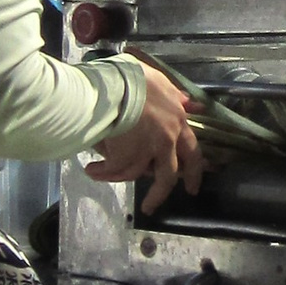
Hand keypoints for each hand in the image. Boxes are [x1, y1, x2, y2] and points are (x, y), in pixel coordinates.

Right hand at [92, 61, 202, 215]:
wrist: (113, 86)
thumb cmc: (134, 77)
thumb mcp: (160, 81)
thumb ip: (174, 96)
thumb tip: (188, 103)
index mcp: (177, 123)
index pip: (192, 152)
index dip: (194, 172)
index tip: (191, 187)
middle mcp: (165, 141)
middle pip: (167, 176)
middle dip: (159, 194)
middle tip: (150, 207)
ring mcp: (145, 151)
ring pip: (135, 174)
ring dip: (116, 176)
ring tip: (98, 173)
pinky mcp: (125, 156)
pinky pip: (113, 169)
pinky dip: (101, 171)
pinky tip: (91, 170)